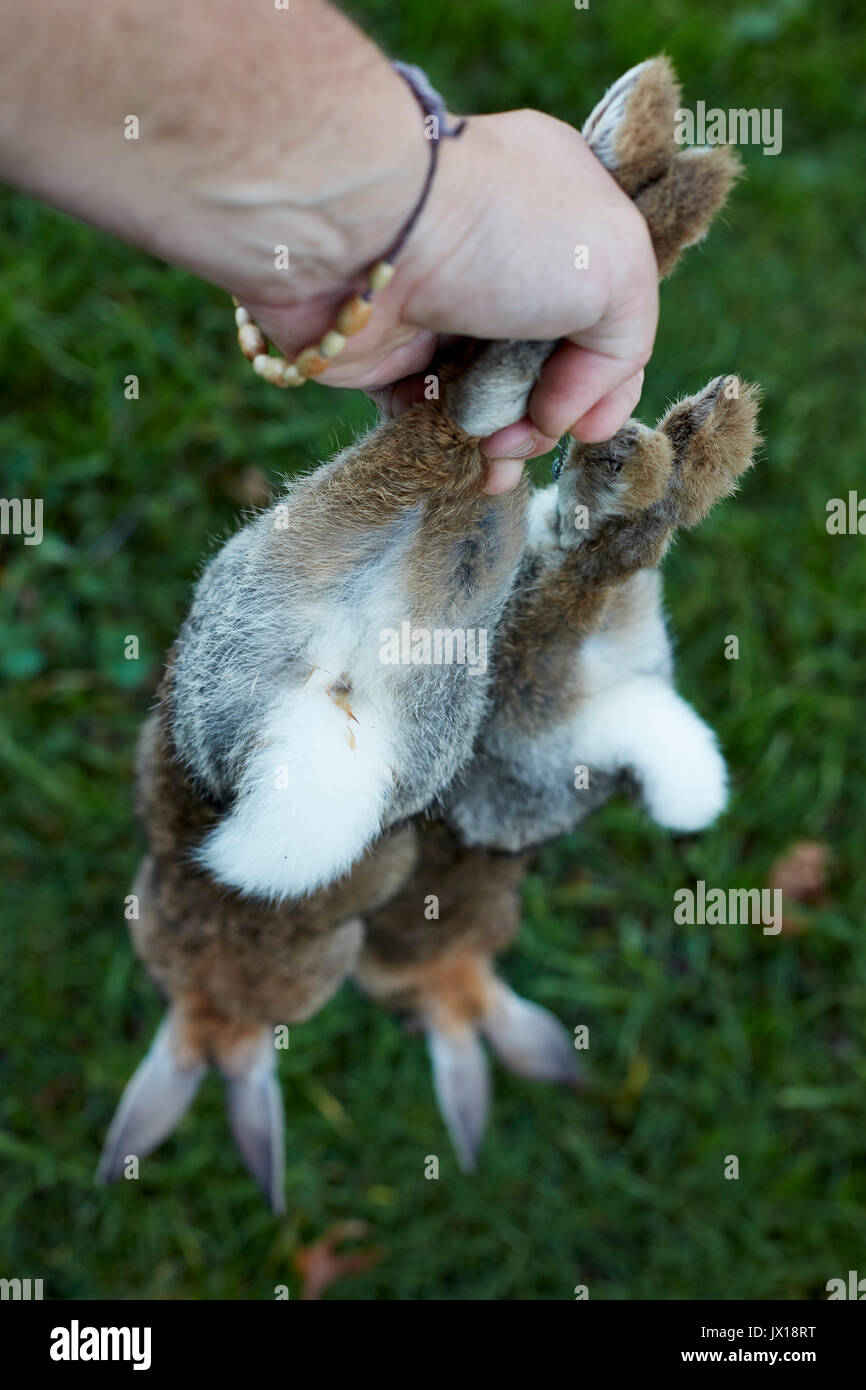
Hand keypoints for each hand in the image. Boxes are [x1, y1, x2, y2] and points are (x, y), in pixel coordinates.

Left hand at [244, 108, 657, 493]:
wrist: (367, 235)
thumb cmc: (501, 233)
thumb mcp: (615, 269)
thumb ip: (624, 346)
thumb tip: (564, 414)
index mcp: (567, 220)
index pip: (605, 314)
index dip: (608, 381)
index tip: (588, 424)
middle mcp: (507, 261)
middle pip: (549, 367)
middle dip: (550, 419)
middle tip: (534, 436)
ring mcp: (448, 308)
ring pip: (488, 399)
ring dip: (502, 444)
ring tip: (496, 467)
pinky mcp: (391, 352)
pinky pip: (428, 415)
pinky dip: (447, 446)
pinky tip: (463, 469)